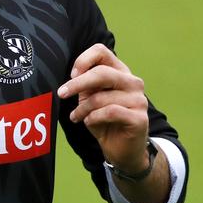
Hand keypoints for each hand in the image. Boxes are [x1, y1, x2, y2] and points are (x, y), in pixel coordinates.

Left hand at [57, 43, 149, 172]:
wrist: (122, 150)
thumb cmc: (104, 120)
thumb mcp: (90, 98)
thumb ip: (85, 85)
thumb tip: (73, 75)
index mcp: (120, 72)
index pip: (102, 52)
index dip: (83, 60)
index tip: (71, 75)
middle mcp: (132, 82)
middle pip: (102, 72)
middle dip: (78, 83)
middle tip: (62, 93)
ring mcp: (139, 100)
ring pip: (102, 97)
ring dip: (83, 108)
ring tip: (76, 116)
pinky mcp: (140, 118)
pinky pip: (110, 112)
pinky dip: (94, 117)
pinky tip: (89, 122)